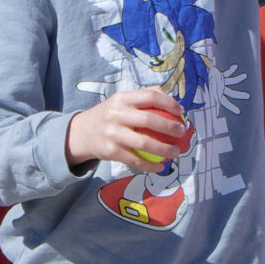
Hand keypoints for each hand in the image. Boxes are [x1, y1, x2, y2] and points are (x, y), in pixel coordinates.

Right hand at [66, 87, 188, 171]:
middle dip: (170, 127)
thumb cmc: (110, 115)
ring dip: (164, 150)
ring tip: (176, 152)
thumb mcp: (121, 101)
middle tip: (182, 132)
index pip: (150, 96)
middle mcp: (116, 114)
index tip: (181, 111)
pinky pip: (135, 161)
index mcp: (122, 98)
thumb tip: (172, 100)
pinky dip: (151, 166)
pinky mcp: (111, 151)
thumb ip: (144, 97)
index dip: (169, 103)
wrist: (82, 133)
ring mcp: (113, 133)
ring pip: (144, 143)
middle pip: (149, 119)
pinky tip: (161, 167)